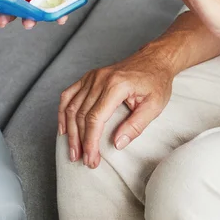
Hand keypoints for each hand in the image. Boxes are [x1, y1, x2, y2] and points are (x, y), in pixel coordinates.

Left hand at [0, 0, 70, 29]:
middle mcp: (32, 3)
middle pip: (32, 15)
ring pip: (11, 14)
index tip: (61, 19)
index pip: (55, 8)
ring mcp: (15, 1)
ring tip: (2, 21)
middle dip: (30, 21)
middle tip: (29, 23)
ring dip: (6, 18)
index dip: (59, 14)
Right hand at [59, 42, 177, 167]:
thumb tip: (117, 144)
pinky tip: (64, 129)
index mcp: (116, 85)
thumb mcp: (155, 106)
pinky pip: (68, 95)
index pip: (95, 118)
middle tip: (83, 160)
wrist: (154, 59)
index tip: (92, 159)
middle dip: (80, 141)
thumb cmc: (156, 82)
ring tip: (73, 151)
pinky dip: (63, 112)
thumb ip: (136, 126)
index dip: (90, 141)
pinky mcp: (88, 77)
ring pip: (71, 107)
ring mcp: (92, 76)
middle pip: (80, 115)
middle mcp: (100, 79)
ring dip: (70, 132)